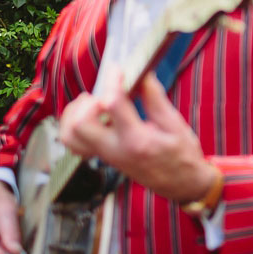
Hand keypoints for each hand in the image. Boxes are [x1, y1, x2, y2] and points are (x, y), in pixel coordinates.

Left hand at [57, 71, 214, 204]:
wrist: (181, 184)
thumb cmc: (183, 156)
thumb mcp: (176, 125)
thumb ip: (155, 99)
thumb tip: (143, 74)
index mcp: (137, 140)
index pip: (112, 104)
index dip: (113, 81)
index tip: (118, 69)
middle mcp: (116, 150)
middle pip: (79, 124)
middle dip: (87, 103)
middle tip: (104, 95)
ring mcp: (106, 156)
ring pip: (70, 136)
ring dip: (75, 114)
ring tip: (94, 104)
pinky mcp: (103, 157)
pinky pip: (74, 144)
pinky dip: (75, 126)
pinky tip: (93, 117)